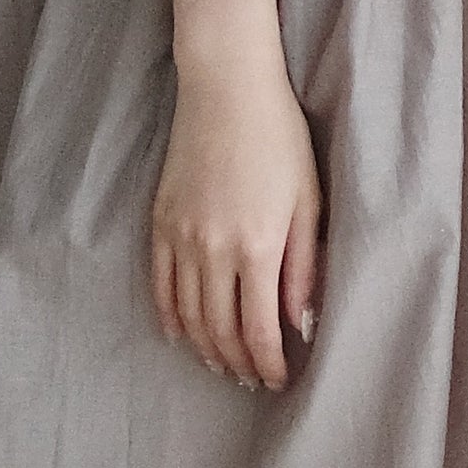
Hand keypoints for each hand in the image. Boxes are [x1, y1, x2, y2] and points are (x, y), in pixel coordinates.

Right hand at [149, 0, 322, 394]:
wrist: (227, 88)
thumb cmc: (280, 139)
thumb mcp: (309, 202)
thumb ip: (305, 266)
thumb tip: (301, 322)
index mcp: (258, 246)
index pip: (259, 330)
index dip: (267, 363)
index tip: (278, 379)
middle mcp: (214, 248)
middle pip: (220, 330)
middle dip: (238, 363)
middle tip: (251, 380)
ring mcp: (181, 236)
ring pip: (187, 315)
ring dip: (205, 347)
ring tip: (222, 364)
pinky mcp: (160, 221)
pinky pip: (159, 285)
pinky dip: (169, 317)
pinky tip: (181, 334)